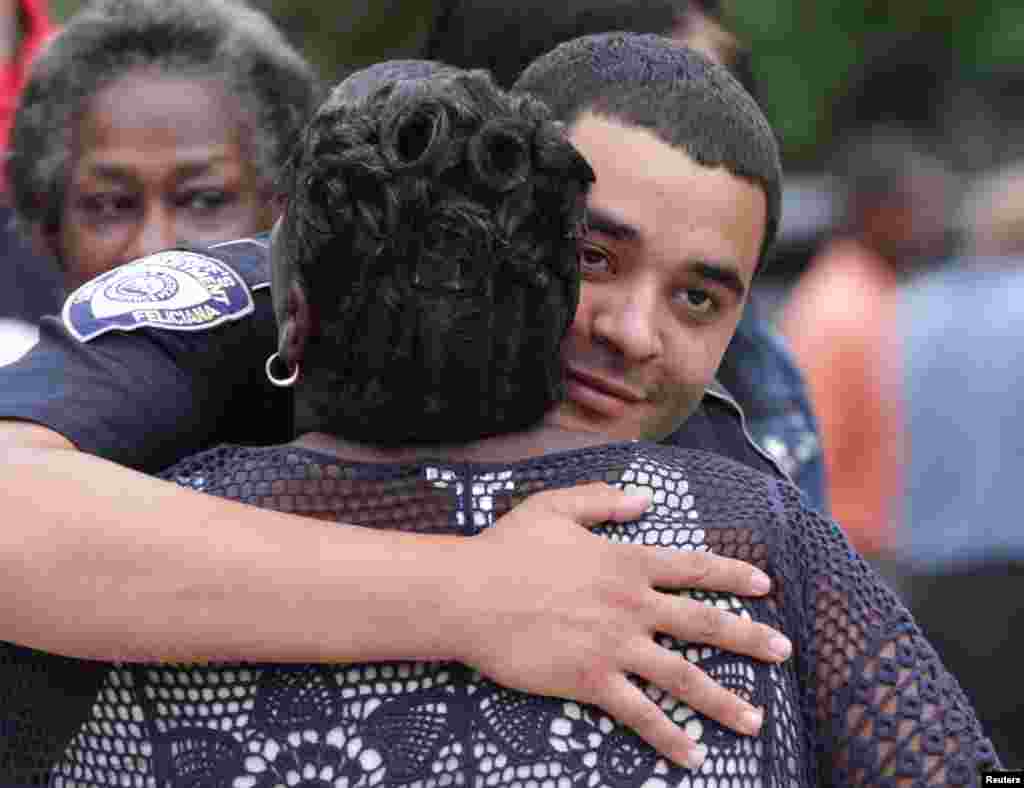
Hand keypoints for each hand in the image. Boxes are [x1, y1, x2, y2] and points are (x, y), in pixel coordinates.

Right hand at [453, 483, 790, 769]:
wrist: (470, 594)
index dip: (732, 577)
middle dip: (749, 638)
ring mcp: (615, 646)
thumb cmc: (508, 548)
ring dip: (724, 701)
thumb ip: (603, 500)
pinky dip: (669, 736)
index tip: (765, 586)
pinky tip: (694, 755)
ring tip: (756, 722)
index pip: (694, 569)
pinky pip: (640, 713)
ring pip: (683, 677)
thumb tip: (645, 499)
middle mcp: (632, 605)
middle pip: (704, 623)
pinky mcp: (591, 680)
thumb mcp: (555, 507)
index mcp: (627, 562)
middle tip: (784, 651)